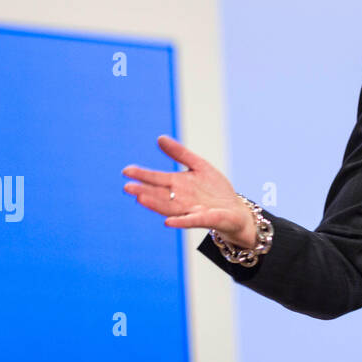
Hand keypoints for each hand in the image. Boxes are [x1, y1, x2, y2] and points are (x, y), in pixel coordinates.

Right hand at [123, 135, 255, 247]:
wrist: (235, 210)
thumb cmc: (214, 189)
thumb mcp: (199, 166)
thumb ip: (180, 154)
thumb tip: (160, 138)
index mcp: (178, 185)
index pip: (157, 179)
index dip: (143, 175)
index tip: (126, 171)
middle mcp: (180, 199)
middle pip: (160, 194)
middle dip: (144, 190)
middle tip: (128, 187)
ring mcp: (191, 210)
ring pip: (170, 208)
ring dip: (156, 204)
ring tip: (141, 198)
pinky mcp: (206, 219)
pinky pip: (191, 221)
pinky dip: (181, 221)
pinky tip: (168, 222)